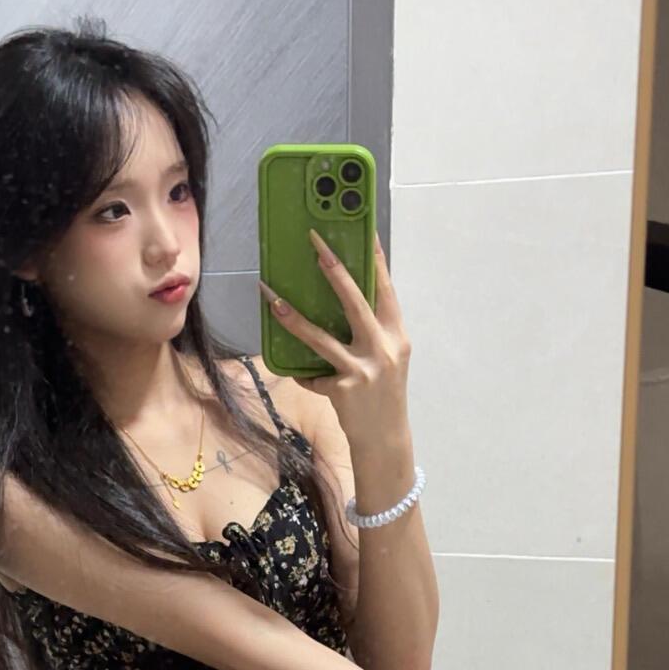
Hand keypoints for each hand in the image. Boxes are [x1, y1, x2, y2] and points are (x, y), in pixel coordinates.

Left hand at [258, 229, 411, 450]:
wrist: (386, 439)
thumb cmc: (384, 394)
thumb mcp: (389, 358)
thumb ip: (373, 332)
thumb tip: (345, 301)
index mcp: (396, 334)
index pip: (386, 288)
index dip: (375, 258)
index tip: (364, 230)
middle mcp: (383, 347)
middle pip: (355, 300)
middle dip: (334, 270)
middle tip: (315, 246)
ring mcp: (363, 369)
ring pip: (322, 337)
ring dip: (293, 318)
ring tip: (272, 299)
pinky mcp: (343, 389)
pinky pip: (314, 375)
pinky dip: (304, 375)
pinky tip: (298, 374)